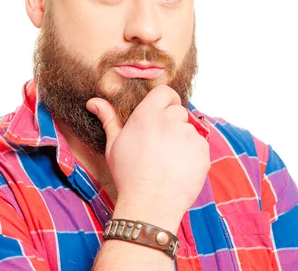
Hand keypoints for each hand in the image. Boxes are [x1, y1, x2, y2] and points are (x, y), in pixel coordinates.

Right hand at [86, 85, 209, 232]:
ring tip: (168, 161)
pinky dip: (193, 155)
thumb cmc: (129, 175)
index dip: (165, 100)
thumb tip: (94, 102)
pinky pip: (200, 146)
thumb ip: (109, 119)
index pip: (165, 92)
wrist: (150, 204)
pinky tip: (179, 168)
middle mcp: (170, 120)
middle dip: (172, 124)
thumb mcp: (114, 145)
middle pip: (178, 111)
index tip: (162, 112)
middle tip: (160, 144)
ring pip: (189, 130)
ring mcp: (189, 135)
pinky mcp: (203, 151)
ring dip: (182, 140)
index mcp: (147, 115)